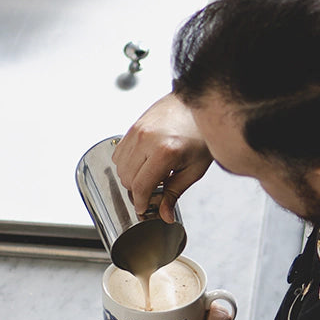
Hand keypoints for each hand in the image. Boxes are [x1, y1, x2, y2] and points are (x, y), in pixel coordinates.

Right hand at [113, 93, 212, 220]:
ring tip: (150, 174)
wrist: (198, 104)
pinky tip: (143, 162)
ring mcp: (138, 131)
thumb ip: (175, 192)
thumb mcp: (194, 169)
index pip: (140, 187)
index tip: (143, 209)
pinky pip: (119, 153)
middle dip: (137, 190)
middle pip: (127, 179)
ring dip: (131, 177)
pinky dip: (127, 162)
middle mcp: (147, 140)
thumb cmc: (200, 134)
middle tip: (152, 190)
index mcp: (165, 152)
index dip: (140, 203)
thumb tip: (164, 215)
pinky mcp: (134, 126)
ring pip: (120, 167)